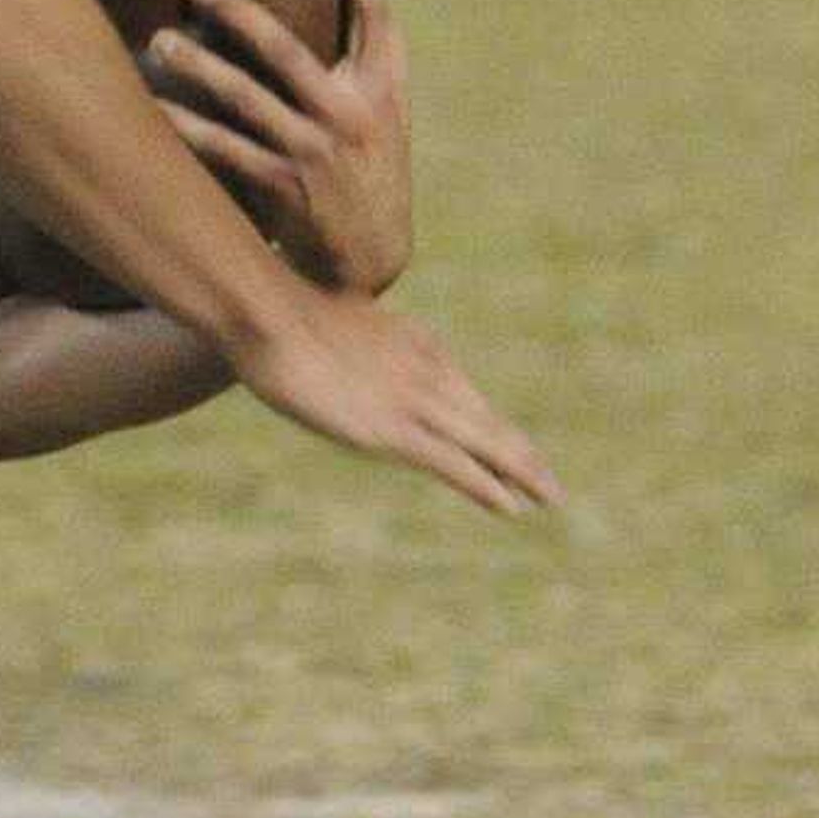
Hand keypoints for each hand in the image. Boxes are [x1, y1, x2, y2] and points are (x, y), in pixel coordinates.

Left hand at [144, 0, 412, 294]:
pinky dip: (184, 127)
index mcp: (383, 89)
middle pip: (287, 48)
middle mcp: (350, 112)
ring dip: (196, 65)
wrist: (371, 259)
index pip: (377, 15)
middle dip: (240, 13)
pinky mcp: (282, 184)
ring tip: (158, 43)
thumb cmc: (368, 177)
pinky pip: (222, 147)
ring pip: (244, 95)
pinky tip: (150, 111)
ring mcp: (314, 148)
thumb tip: (319, 13)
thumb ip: (359, 71)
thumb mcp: (383, 120)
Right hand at [224, 278, 560, 516]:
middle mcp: (428, 374)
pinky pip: (455, 465)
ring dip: (521, 474)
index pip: (466, 394)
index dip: (493, 424)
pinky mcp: (391, 432)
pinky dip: (486, 487)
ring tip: (549, 498)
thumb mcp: (323, 317)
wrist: (267, 310)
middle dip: (522, 456)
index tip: (513, 446)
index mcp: (416, 344)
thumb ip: (343, 337)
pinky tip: (511, 507)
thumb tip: (328, 343)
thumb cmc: (278, 310)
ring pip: (486, 444)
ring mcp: (413, 403)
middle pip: (488, 421)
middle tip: (551, 485)